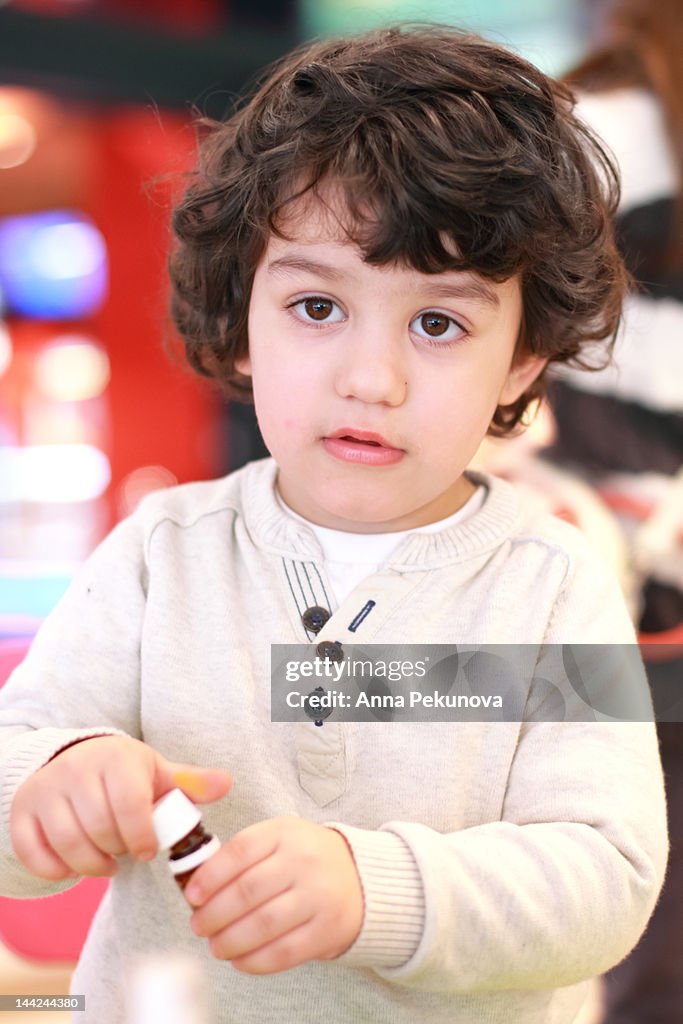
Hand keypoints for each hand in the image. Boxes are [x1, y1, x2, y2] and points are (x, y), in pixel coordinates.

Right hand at [10, 736, 231, 880]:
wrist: (75, 760)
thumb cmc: (125, 774)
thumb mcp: (158, 773)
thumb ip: (190, 783)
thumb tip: (227, 783)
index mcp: (116, 758)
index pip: (130, 807)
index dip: (142, 838)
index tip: (147, 851)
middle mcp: (76, 769)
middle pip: (99, 829)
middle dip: (118, 850)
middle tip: (126, 851)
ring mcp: (46, 790)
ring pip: (68, 844)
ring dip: (91, 865)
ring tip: (107, 862)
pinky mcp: (23, 812)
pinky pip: (34, 854)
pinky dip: (57, 870)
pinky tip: (75, 865)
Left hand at [185, 817, 363, 973]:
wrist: (360, 877)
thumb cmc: (305, 858)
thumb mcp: (279, 838)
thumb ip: (243, 855)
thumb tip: (198, 886)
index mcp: (285, 832)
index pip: (241, 850)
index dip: (210, 875)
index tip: (191, 895)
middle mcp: (304, 861)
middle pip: (248, 891)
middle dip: (214, 914)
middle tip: (198, 925)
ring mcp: (318, 895)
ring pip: (263, 924)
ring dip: (231, 940)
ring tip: (216, 945)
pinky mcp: (327, 929)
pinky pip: (284, 952)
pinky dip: (255, 961)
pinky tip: (240, 959)